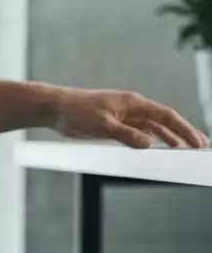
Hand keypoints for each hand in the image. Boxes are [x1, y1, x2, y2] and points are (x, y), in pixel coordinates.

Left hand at [52, 87, 208, 148]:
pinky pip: (137, 132)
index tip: (197, 142)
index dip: (184, 129)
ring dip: (168, 137)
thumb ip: (126, 135)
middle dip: (182, 133)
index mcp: (133, 103)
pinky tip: (157, 147)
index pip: (166, 116)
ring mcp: (124, 115)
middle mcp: (132, 108)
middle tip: (199, 146)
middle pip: (163, 121)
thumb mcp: (102, 126)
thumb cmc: (77, 112)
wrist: (55, 108)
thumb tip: (150, 144)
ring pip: (151, 128)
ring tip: (183, 149)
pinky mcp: (113, 123)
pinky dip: (149, 139)